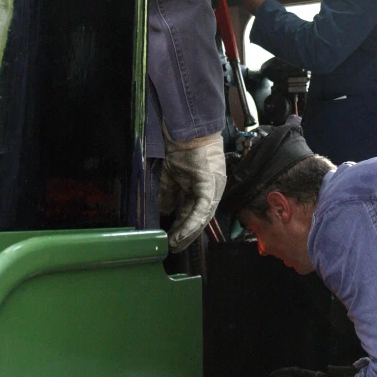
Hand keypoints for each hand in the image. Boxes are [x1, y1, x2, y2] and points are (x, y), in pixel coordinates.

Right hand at [159, 130, 225, 252]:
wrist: (188, 128)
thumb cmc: (182, 146)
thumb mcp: (171, 174)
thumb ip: (169, 192)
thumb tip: (163, 210)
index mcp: (201, 186)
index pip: (193, 211)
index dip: (183, 226)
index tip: (172, 239)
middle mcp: (211, 189)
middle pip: (199, 218)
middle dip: (186, 235)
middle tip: (173, 248)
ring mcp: (212, 188)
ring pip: (201, 217)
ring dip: (187, 233)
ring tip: (174, 245)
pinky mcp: (209, 185)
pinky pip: (201, 209)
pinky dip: (191, 223)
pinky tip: (181, 234)